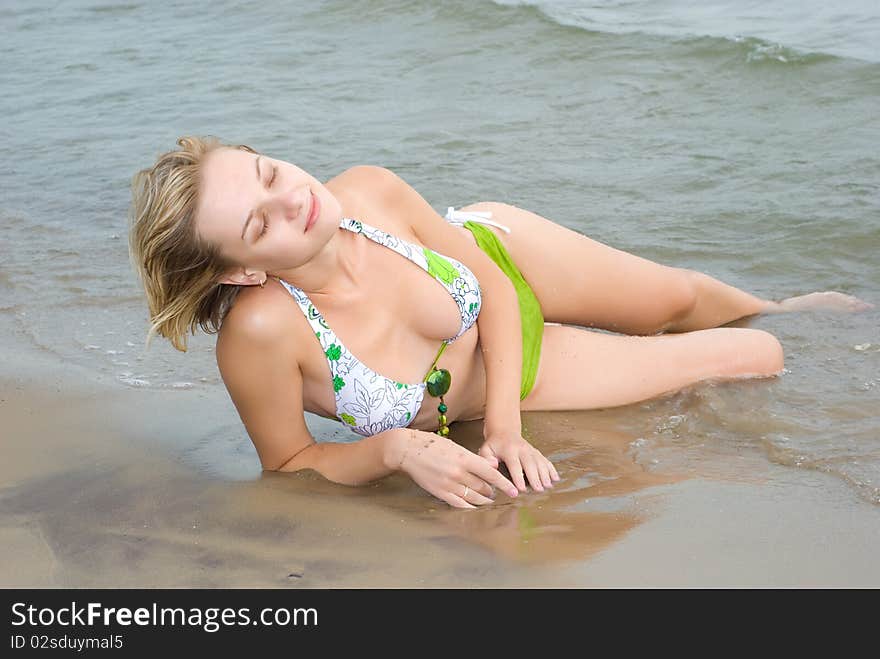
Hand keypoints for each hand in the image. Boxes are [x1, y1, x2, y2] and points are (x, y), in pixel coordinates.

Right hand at [389, 429, 519, 508]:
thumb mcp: (456, 446)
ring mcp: (448, 484)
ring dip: (483, 500)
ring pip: (473, 497)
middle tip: (495, 492)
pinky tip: (474, 506)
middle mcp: (458, 473)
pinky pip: (459, 504)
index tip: (513, 491)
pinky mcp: (439, 492)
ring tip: (487, 499)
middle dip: (492, 492)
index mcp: (464, 458)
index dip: (504, 483)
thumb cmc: (432, 445)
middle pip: (483, 487)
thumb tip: (494, 465)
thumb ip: (475, 458)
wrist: (408, 450)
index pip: (490, 473)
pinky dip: (469, 506)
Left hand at [479, 429, 559, 492]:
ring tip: (548, 486)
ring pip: (540, 462)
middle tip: (539, 489)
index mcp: (509, 449)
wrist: (504, 432)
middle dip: (535, 477)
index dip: (518, 476)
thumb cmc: (494, 445)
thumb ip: (487, 458)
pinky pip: (545, 460)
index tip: (521, 488)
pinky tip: (555, 478)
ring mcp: (531, 450)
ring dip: (545, 474)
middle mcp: (522, 449)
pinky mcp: (536, 452)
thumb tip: (493, 465)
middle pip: (530, 464)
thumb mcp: (486, 449)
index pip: (514, 464)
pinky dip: (551, 469)